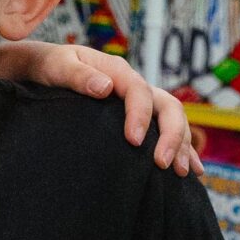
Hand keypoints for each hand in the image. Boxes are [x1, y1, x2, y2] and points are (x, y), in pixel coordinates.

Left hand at [0, 42, 197, 175]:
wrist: (47, 66)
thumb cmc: (51, 67)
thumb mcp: (57, 67)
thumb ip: (78, 76)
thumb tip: (105, 88)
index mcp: (116, 71)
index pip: (138, 91)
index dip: (140, 115)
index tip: (133, 140)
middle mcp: (134, 85)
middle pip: (166, 106)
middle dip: (171, 134)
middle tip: (162, 163)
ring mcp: (140, 101)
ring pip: (172, 119)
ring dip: (181, 144)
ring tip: (181, 172)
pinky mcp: (139, 116)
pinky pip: (167, 131)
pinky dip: (182, 148)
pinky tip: (192, 170)